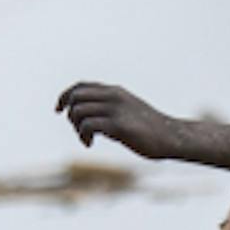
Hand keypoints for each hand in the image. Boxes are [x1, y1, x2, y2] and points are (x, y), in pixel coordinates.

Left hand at [56, 82, 178, 157]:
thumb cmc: (148, 129)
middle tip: (78, 129)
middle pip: (75, 96)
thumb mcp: (126, 111)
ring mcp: (116, 110)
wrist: (171, 136)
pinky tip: (90, 144)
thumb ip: (108, 109)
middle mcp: (113, 96)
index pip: (80, 86)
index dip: (64, 96)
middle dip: (69, 113)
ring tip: (86, 138)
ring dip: (76, 127)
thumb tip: (86, 118)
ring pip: (78, 111)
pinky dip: (83, 135)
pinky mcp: (119, 126)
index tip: (59, 110)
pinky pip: (88, 125)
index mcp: (115, 91)